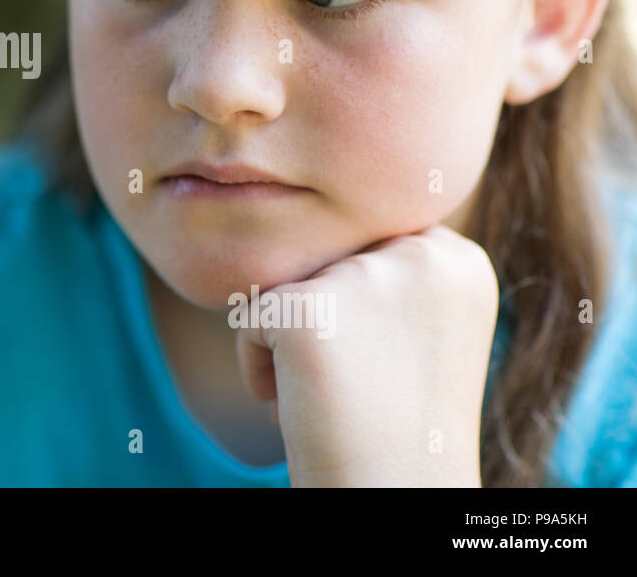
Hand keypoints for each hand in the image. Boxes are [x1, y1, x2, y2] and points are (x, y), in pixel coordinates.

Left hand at [234, 224, 498, 485]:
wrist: (394, 497)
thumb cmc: (398, 423)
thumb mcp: (419, 327)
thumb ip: (386, 268)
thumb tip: (308, 211)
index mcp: (458, 257)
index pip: (366, 243)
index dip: (356, 312)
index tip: (388, 366)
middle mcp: (421, 253)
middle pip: (322, 259)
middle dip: (323, 325)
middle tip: (363, 386)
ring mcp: (364, 278)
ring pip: (284, 286)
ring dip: (291, 344)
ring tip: (339, 395)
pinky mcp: (305, 311)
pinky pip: (249, 320)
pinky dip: (259, 368)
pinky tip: (307, 406)